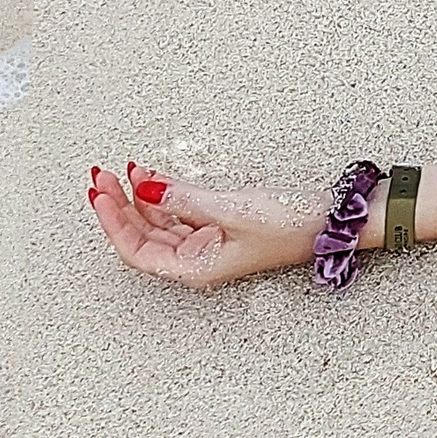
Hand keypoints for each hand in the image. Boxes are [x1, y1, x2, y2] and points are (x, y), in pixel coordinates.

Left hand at [87, 160, 321, 289]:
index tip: (101, 194)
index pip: (137, 249)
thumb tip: (144, 187)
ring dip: (140, 196)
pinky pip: (181, 212)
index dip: (114, 223)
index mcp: (196, 267)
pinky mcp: (222, 226)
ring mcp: (209, 242)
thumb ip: (184, 198)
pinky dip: (165, 193)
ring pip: (159, 221)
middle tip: (102, 177)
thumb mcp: (233, 209)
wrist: (335, 220)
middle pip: (143, 234)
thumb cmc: (293, 225)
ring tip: (127, 169)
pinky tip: (154, 176)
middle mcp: (197, 259)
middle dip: (120, 205)